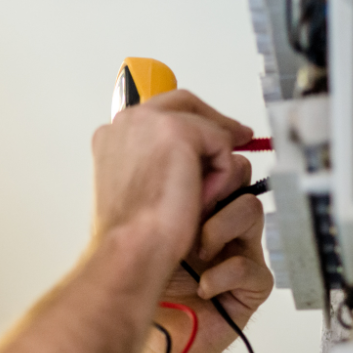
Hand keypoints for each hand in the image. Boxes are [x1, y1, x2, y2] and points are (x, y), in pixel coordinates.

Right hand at [91, 90, 253, 265]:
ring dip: (215, 158)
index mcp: (112, 135)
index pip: (159, 114)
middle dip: (214, 121)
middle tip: (241, 137)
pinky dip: (221, 172)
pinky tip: (204, 198)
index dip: (190, 123)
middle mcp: (127, 120)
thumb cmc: (132, 233)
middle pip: (183, 104)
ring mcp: (150, 121)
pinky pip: (220, 142)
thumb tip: (186, 156)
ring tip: (206, 196)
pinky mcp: (178, 130)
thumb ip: (154, 162)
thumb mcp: (138, 188)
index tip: (213, 138)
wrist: (132, 248)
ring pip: (205, 125)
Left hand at [152, 152, 273, 352]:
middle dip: (212, 187)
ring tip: (194, 252)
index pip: (217, 155)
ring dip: (215, 229)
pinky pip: (250, 264)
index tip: (202, 155)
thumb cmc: (146, 271)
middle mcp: (220, 217)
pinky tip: (201, 284)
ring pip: (250, 210)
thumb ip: (162, 172)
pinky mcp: (251, 283)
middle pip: (239, 174)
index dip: (211, 151)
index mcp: (196, 196)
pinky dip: (220, 274)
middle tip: (189, 208)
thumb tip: (169, 135)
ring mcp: (239, 248)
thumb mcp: (145, 210)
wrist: (146, 321)